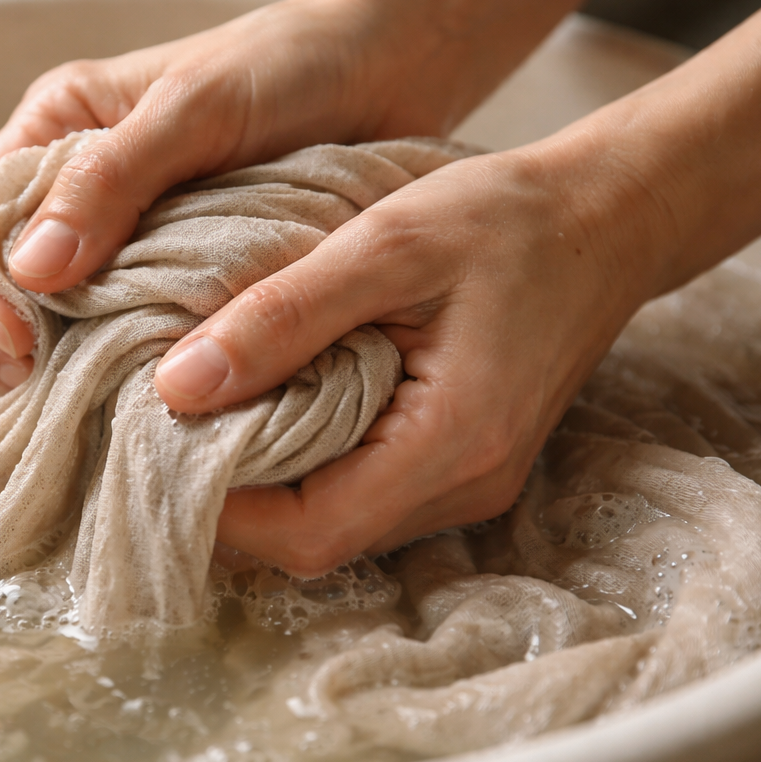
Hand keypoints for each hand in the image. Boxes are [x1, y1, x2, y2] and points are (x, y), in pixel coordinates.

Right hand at [0, 0, 413, 386]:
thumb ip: (110, 180)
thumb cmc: (286, 69)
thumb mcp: (193, 110)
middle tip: (28, 382)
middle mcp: (70, 184)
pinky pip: (103, 327)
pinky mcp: (164, 273)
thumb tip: (28, 271)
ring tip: (59, 402)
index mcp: (56, 128)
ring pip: (32, 310)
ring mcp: (114, 234)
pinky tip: (108, 394)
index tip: (21, 337)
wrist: (383, 70)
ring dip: (30, 358)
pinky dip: (91, 363)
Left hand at [162, 149, 649, 577]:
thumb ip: (282, 314)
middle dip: (232, 503)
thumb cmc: (504, 219)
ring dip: (266, 489)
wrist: (606, 218)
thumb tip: (177, 386)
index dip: (222, 511)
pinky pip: (366, 495)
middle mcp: (466, 485)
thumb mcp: (384, 244)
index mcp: (452, 442)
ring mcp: (470, 482)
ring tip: (202, 420)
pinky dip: (306, 471)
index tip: (155, 449)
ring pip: (339, 525)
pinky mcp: (464, 464)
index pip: (311, 532)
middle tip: (161, 434)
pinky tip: (268, 413)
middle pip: (318, 543)